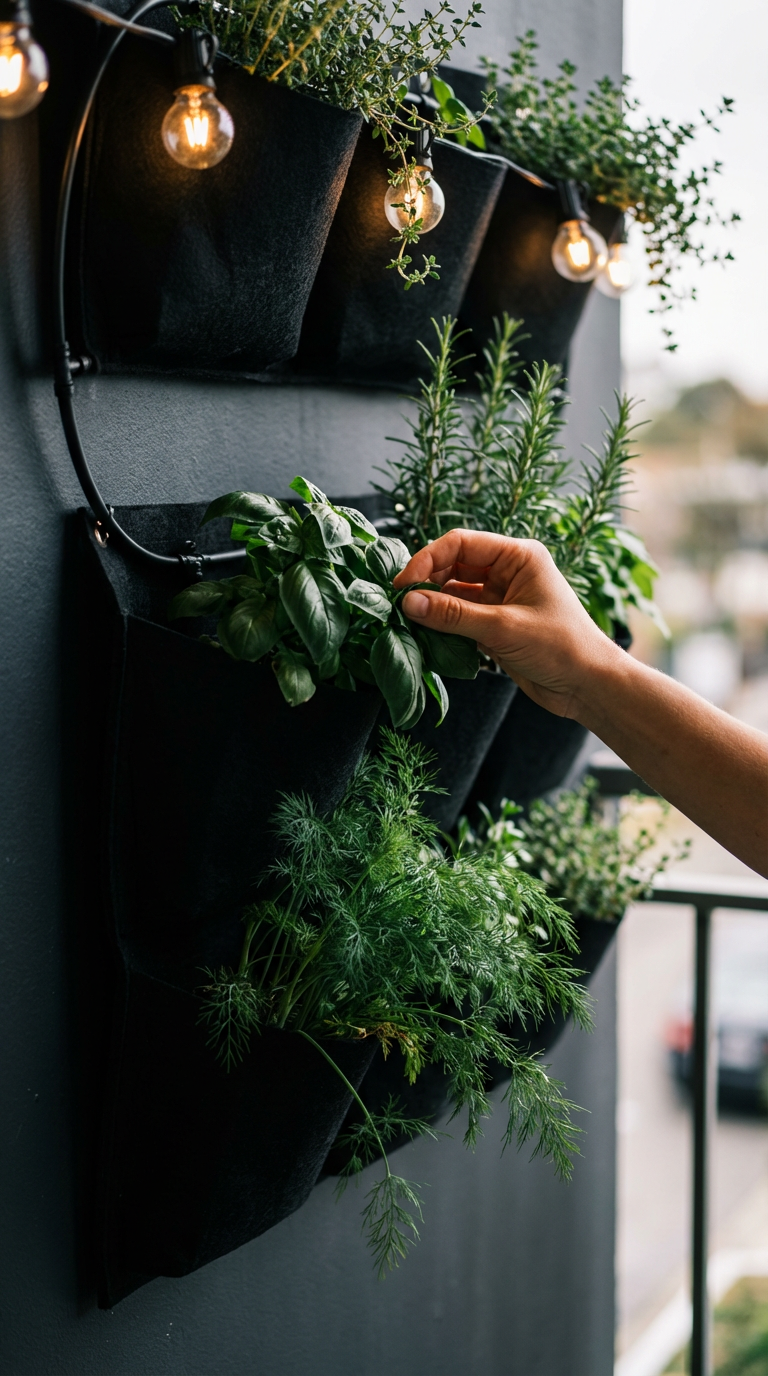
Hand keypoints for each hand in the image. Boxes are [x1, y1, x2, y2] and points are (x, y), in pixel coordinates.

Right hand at [393, 529, 619, 717]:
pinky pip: (460, 618)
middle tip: (399, 604)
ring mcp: (502, 598)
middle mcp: (509, 572)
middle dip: (427, 583)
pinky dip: (443, 626)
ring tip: (408, 622)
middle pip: (454, 566)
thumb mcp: (503, 628)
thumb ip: (453, 615)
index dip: (428, 559)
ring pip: (454, 593)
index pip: (461, 544)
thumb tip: (408, 602)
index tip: (403, 584)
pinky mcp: (496, 625)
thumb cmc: (561, 647)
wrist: (588, 686)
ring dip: (433, 607)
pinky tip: (426, 636)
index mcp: (519, 556)